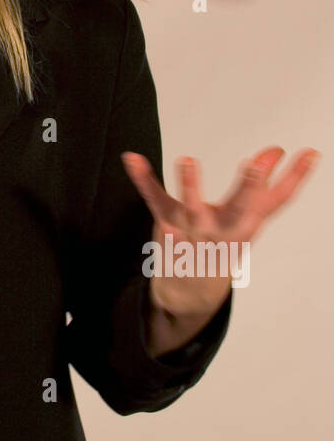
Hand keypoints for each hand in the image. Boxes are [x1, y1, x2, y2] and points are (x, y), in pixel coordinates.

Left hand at [121, 145, 321, 321]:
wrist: (191, 290)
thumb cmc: (227, 241)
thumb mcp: (253, 217)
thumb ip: (275, 184)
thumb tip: (300, 151)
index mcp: (248, 224)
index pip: (275, 200)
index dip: (293, 177)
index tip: (309, 153)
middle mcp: (224, 228)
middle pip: (240, 209)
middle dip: (249, 187)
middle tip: (254, 165)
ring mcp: (193, 229)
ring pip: (193, 208)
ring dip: (191, 185)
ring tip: (188, 160)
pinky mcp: (166, 223)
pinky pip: (154, 198)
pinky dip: (143, 178)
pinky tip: (132, 158)